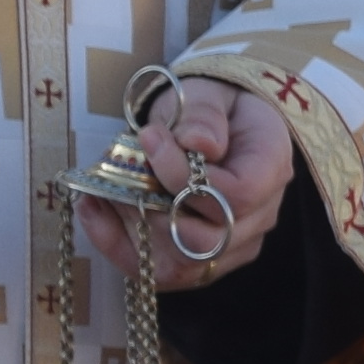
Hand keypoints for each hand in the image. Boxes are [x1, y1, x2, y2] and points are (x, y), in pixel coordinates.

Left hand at [81, 73, 288, 285]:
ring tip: (101, 189)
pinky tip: (93, 209)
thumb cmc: (216, 105)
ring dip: (130, 230)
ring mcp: (232, 246)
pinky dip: (117, 245)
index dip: (186, 177)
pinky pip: (159, 271)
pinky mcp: (201, 261)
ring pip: (181, 266)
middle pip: (207, 241)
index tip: (150, 140)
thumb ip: (204, 113)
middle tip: (119, 168)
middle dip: (152, 207)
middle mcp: (259, 216)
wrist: (220, 122)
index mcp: (270, 167)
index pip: (237, 195)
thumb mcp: (210, 92)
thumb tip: (197, 142)